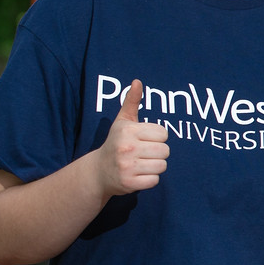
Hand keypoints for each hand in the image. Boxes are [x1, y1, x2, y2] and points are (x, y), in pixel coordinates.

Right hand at [95, 79, 168, 196]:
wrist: (98, 172)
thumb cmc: (116, 143)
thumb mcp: (122, 121)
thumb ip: (131, 101)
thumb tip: (137, 81)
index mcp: (128, 130)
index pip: (163, 133)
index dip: (157, 137)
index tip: (144, 140)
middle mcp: (126, 147)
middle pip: (165, 150)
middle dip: (158, 153)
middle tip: (144, 154)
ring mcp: (127, 166)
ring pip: (162, 166)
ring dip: (155, 166)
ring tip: (141, 164)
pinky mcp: (129, 183)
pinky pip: (154, 181)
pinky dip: (149, 179)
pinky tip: (138, 175)